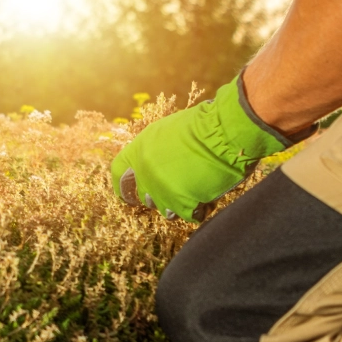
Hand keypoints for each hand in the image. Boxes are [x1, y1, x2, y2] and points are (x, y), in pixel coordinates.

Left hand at [110, 75, 293, 222]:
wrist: (224, 133)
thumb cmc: (202, 126)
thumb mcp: (167, 131)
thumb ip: (154, 149)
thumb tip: (154, 163)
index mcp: (139, 151)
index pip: (118, 175)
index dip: (123, 186)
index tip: (129, 194)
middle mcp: (146, 174)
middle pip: (145, 196)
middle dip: (159, 195)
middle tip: (177, 188)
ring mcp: (164, 191)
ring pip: (166, 210)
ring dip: (180, 204)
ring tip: (197, 188)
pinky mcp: (183, 205)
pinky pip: (189, 215)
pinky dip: (200, 209)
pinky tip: (209, 195)